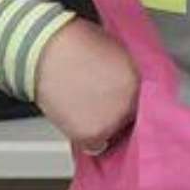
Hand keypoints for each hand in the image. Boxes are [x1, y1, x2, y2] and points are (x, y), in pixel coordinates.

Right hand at [34, 20, 140, 154]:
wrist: (44, 49)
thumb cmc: (73, 43)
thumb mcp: (115, 52)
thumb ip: (126, 74)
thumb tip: (125, 86)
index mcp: (140, 82)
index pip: (146, 105)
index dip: (128, 103)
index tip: (119, 103)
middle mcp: (130, 103)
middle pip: (129, 121)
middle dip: (115, 113)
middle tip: (96, 101)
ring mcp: (113, 120)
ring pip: (112, 134)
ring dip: (100, 126)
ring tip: (81, 105)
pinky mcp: (93, 133)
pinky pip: (94, 147)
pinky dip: (84, 137)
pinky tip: (74, 117)